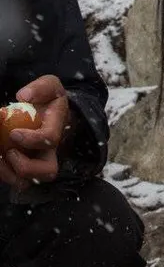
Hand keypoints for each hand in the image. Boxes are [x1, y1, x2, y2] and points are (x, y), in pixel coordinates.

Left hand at [1, 75, 68, 189]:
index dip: (33, 140)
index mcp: (56, 129)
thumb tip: (23, 97)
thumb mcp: (50, 85)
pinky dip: (1, 172)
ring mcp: (36, 161)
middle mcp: (48, 151)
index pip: (51, 140)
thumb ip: (40, 87)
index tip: (14, 133)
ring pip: (27, 181)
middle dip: (25, 167)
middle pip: (47, 172)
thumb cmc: (47, 98)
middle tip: (9, 152)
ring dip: (8, 174)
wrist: (47, 110)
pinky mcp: (22, 166)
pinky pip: (12, 179)